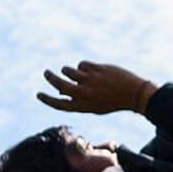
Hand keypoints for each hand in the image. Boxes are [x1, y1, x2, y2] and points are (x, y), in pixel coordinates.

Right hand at [37, 61, 157, 115]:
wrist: (134, 94)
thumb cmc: (112, 101)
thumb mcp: (93, 105)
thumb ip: (77, 99)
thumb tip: (60, 90)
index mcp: (82, 107)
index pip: (58, 104)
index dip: (46, 100)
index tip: (38, 94)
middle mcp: (84, 94)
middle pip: (59, 84)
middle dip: (50, 77)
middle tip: (46, 72)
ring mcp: (90, 80)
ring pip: (68, 70)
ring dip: (68, 70)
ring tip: (78, 73)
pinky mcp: (96, 69)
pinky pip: (81, 64)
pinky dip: (84, 66)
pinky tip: (94, 71)